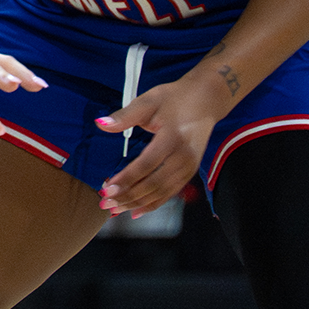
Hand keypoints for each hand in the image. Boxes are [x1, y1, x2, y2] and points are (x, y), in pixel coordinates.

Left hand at [94, 75, 227, 215]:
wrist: (207, 99)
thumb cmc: (176, 97)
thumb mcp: (149, 101)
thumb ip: (125, 116)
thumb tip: (101, 124)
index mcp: (173, 138)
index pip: (146, 165)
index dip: (126, 179)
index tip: (107, 189)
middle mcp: (184, 157)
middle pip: (154, 184)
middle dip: (128, 196)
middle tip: (106, 203)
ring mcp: (190, 166)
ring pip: (162, 193)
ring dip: (138, 203)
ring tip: (116, 210)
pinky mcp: (191, 171)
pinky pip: (171, 192)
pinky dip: (154, 203)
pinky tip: (137, 210)